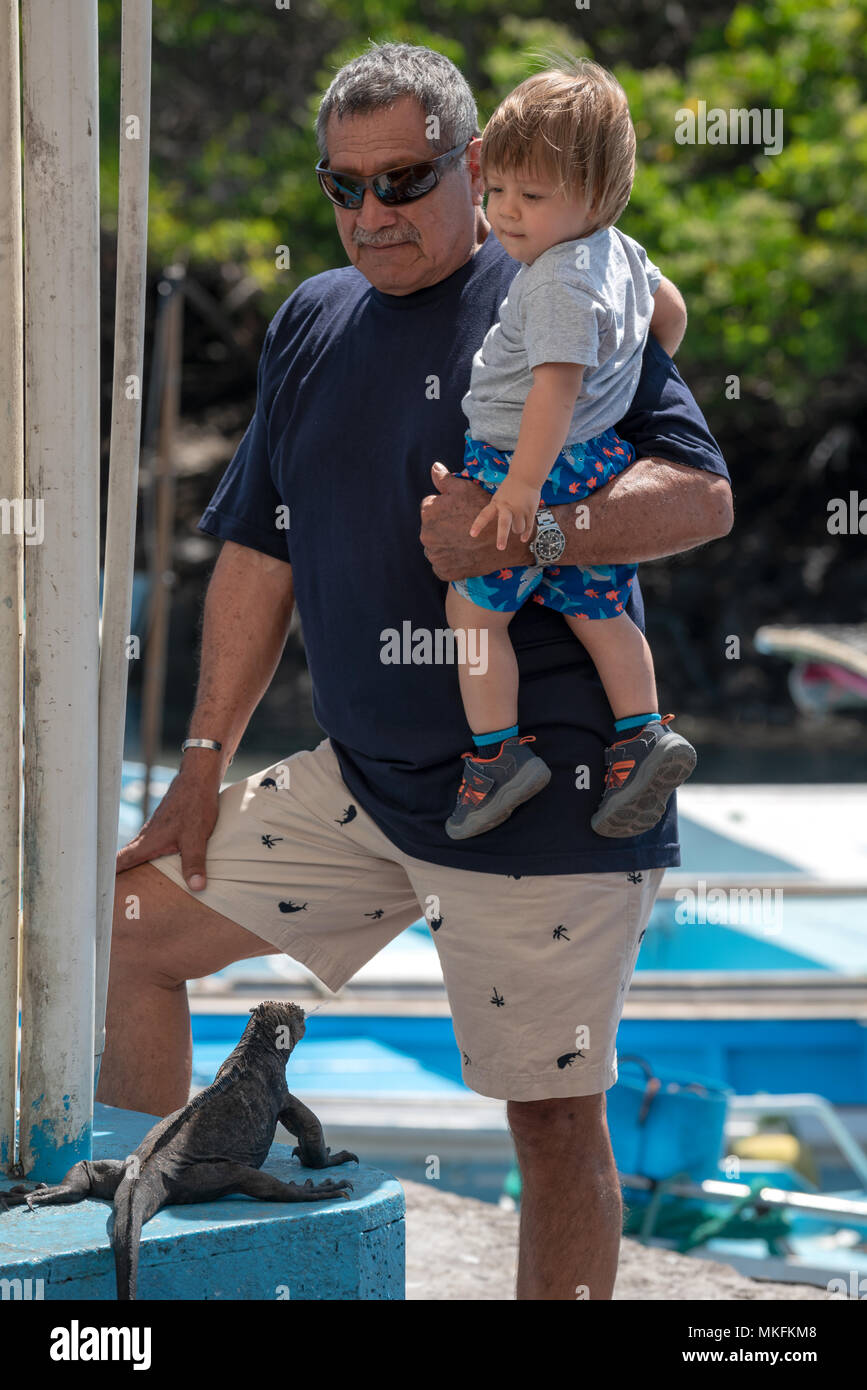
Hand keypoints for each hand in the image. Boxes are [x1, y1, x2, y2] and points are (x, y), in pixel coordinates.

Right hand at [115, 763, 220, 890]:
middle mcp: (145, 838)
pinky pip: (147, 848)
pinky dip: (144, 860)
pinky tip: (151, 869)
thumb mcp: (197, 838)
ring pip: (135, 855)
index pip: (118, 863)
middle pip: (122, 862)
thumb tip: (197, 887)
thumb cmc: (195, 805)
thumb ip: (194, 863)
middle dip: (114, 879)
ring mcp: (152, 833)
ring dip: (129, 870)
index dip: (105, 878)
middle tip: (104, 899)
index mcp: (147, 843)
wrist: (198, 779)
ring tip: (126, 891)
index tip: (92, 894)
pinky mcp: (162, 829)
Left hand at [420, 463, 534, 580]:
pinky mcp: (443, 571)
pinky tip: (462, 554)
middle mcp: (426, 535)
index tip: (458, 512)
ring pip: (437, 547)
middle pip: (432, 529)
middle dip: (444, 526)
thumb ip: (445, 480)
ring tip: (463, 542)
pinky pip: (442, 565)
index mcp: (428, 513)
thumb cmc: (483, 510)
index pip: (430, 508)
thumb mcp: (465, 489)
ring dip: (446, 545)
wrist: (502, 542)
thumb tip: (434, 468)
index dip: (445, 509)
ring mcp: (434, 556)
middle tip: (462, 527)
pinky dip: (450, 561)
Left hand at [469, 476, 540, 550]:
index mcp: (496, 503)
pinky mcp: (530, 511)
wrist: (526, 476)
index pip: (485, 515)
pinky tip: (523, 539)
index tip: (473, 534)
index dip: (478, 525)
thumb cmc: (511, 489)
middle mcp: (507, 507)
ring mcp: (520, 509)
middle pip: (504, 524)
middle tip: (500, 548)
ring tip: (517, 519)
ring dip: (517, 530)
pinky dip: (525, 534)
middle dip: (502, 537)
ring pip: (517, 529)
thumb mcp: (499, 497)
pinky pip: (528, 527)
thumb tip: (505, 530)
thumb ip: (498, 511)